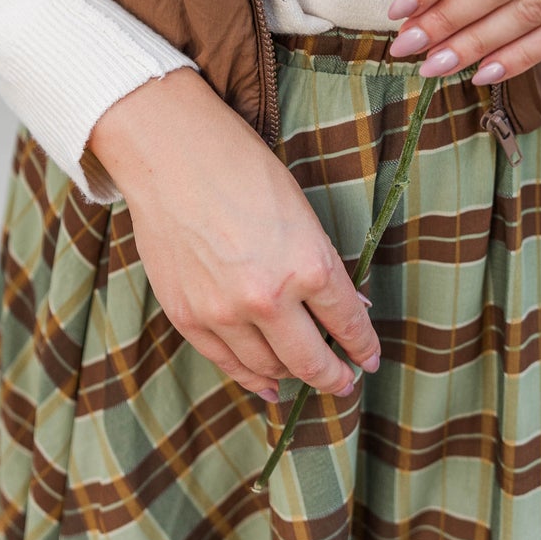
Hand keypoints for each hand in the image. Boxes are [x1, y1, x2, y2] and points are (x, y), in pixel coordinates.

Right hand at [86, 69, 381, 402]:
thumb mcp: (300, 212)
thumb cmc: (242, 169)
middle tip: (345, 382)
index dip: (362, 347)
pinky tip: (267, 385)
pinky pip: (227, 364)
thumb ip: (321, 264)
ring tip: (305, 375)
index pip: (347, 324)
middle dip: (334, 377)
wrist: (171, 154)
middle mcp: (268, 299)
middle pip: (311, 361)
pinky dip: (251, 379)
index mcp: (308, 266)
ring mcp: (224, 314)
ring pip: (269, 368)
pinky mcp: (188, 317)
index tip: (368, 360)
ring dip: (292, 376)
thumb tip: (347, 308)